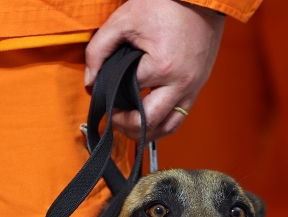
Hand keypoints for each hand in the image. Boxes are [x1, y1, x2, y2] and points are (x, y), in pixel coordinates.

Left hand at [85, 0, 225, 141]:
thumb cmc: (165, 5)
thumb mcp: (124, 20)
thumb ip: (99, 49)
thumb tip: (90, 81)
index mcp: (161, 67)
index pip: (127, 96)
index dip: (110, 99)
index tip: (100, 95)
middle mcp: (179, 84)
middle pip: (147, 123)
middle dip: (124, 125)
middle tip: (112, 118)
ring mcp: (192, 90)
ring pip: (166, 128)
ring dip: (145, 133)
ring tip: (128, 125)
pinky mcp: (197, 89)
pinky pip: (179, 119)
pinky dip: (161, 125)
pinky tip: (147, 120)